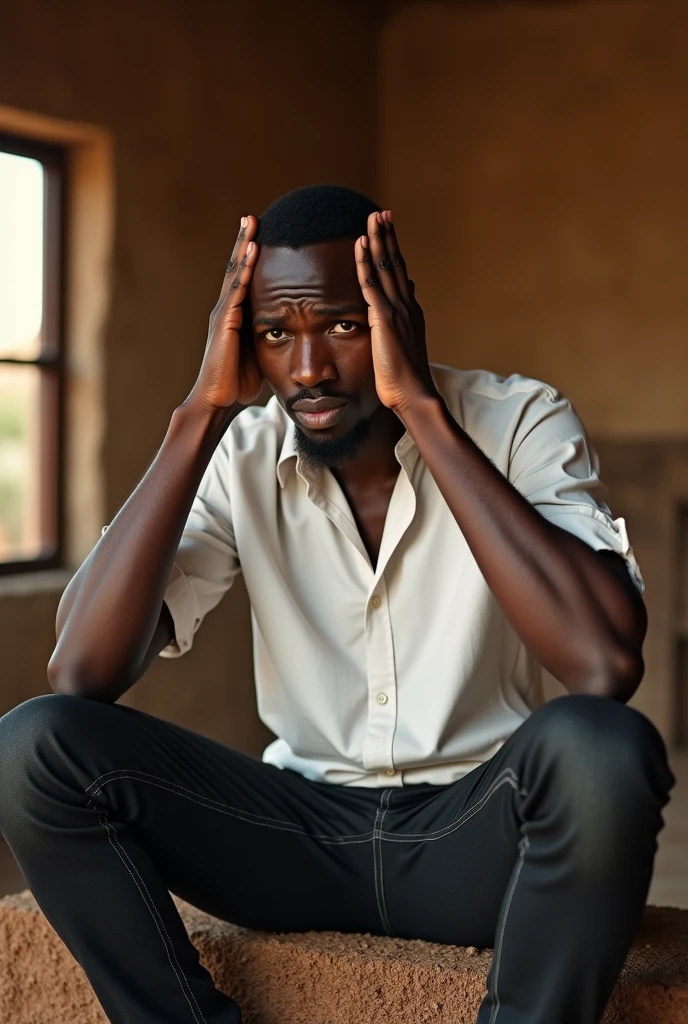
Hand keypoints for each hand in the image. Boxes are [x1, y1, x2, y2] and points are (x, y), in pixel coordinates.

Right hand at [188, 216, 262, 410]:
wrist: (218, 400)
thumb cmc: (238, 382)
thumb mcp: (259, 354)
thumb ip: (268, 338)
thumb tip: (289, 335)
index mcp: (235, 315)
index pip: (244, 279)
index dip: (251, 257)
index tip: (262, 234)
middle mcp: (226, 309)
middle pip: (236, 267)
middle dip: (244, 241)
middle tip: (253, 216)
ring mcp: (224, 313)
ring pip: (234, 272)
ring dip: (243, 245)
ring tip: (251, 221)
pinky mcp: (225, 322)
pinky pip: (237, 289)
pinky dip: (244, 268)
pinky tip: (252, 250)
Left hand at [355, 210, 437, 412]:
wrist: (414, 395)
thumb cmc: (405, 381)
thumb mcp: (403, 348)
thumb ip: (401, 325)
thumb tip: (402, 307)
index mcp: (411, 312)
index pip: (400, 275)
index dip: (394, 251)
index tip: (388, 232)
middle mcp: (407, 306)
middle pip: (395, 263)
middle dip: (389, 236)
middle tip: (382, 213)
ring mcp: (397, 310)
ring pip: (386, 267)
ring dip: (379, 239)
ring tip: (373, 217)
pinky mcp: (384, 318)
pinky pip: (371, 283)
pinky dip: (366, 261)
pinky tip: (361, 243)